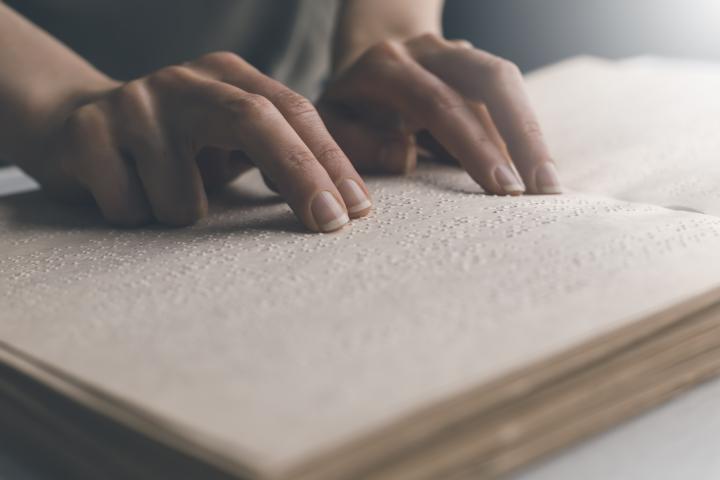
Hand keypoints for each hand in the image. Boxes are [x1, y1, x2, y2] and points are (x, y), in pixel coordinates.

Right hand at [30, 52, 371, 230]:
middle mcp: (186, 80)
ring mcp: (134, 102)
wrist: (76, 127)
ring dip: (181, 215)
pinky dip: (135, 218)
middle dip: (300, 177)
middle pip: (255, 122)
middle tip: (330, 225)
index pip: (295, 112)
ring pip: (183, 198)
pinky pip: (132, 209)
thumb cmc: (176, 147)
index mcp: (230, 77)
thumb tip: (346, 204)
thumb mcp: (232, 143)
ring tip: (159, 193)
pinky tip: (124, 192)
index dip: (330, 162)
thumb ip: (282, 158)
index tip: (357, 211)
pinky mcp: (88, 133)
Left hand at [317, 33, 560, 194]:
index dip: (474, 145)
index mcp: (386, 66)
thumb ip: (357, 143)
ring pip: (506, 82)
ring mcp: (456, 53)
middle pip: (489, 78)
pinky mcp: (475, 66)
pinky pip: (507, 95)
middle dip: (522, 134)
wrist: (363, 65)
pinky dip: (523, 133)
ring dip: (531, 133)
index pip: (438, 102)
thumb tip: (406, 157)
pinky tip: (535, 170)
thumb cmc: (347, 108)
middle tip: (542, 189)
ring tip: (549, 186)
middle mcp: (427, 50)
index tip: (501, 187)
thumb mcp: (331, 128)